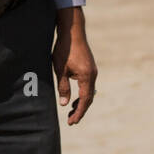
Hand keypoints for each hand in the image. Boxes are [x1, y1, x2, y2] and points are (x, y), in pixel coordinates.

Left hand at [52, 6, 96, 124]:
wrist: (72, 31)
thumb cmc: (65, 49)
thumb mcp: (60, 69)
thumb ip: (63, 87)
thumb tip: (64, 104)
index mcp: (87, 77)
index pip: (84, 100)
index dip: (78, 112)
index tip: (72, 122)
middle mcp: (93, 74)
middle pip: (89, 98)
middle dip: (80, 110)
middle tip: (71, 121)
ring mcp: (92, 70)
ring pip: (89, 91)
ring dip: (81, 102)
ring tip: (71, 111)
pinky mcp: (90, 67)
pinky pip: (88, 84)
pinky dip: (83, 93)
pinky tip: (75, 96)